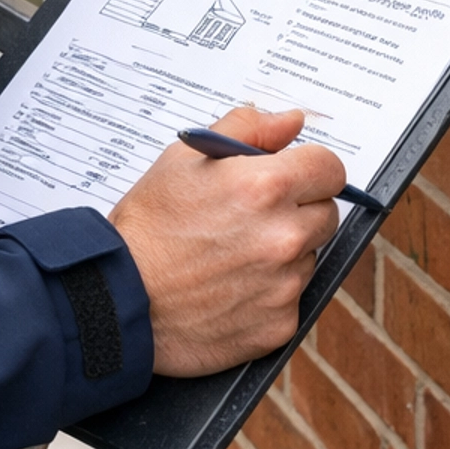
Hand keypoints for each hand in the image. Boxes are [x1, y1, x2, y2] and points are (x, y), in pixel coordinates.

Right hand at [109, 106, 345, 376]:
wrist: (120, 298)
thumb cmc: (148, 227)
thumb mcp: (185, 158)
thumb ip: (248, 129)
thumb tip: (291, 123)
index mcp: (266, 187)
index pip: (329, 168)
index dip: (308, 169)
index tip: (291, 178)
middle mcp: (284, 236)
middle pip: (325, 213)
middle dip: (298, 210)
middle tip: (252, 217)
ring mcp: (285, 285)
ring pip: (309, 257)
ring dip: (285, 252)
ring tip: (233, 254)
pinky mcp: (279, 326)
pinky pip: (291, 299)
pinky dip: (269, 293)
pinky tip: (231, 287)